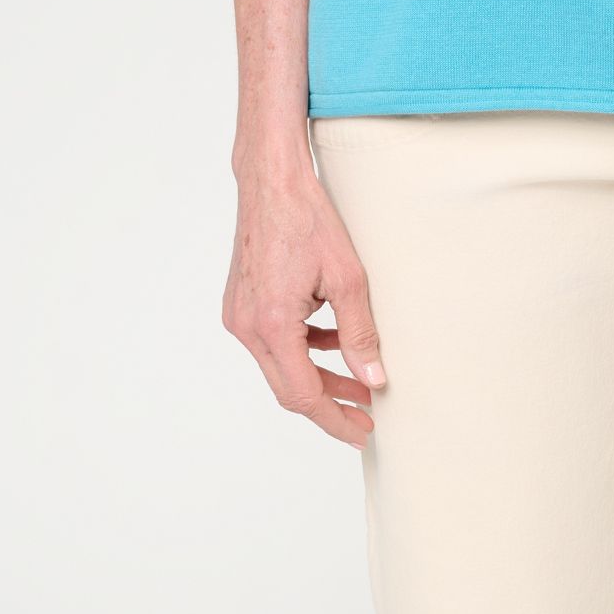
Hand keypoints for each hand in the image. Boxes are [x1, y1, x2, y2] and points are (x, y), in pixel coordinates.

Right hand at [222, 167, 382, 446]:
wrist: (270, 180)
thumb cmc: (307, 219)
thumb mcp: (348, 281)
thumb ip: (361, 336)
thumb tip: (374, 380)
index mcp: (272, 325)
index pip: (304, 395)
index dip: (335, 420)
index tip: (362, 433)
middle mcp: (247, 327)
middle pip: (290, 390)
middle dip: (330, 406)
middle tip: (366, 417)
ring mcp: (239, 316)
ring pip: (282, 368)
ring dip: (320, 378)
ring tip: (359, 384)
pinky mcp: (242, 305)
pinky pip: (275, 345)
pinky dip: (305, 352)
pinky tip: (334, 345)